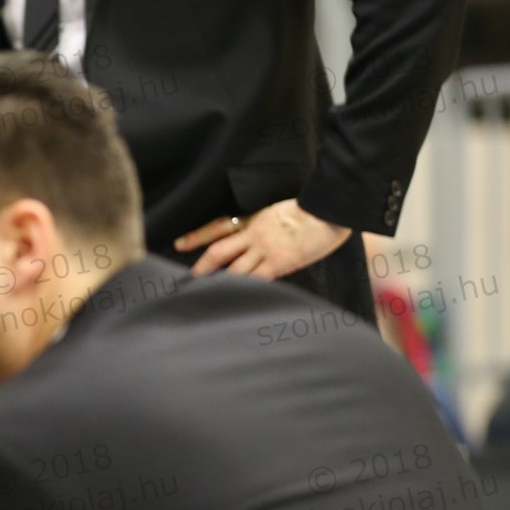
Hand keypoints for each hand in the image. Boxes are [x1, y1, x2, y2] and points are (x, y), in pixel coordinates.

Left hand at [175, 199, 351, 279]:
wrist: (329, 208)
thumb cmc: (313, 211)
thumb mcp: (280, 213)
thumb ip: (264, 228)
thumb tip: (255, 243)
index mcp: (254, 220)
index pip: (219, 227)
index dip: (197, 236)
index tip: (180, 245)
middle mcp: (253, 234)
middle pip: (218, 251)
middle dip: (202, 267)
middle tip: (189, 279)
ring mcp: (264, 249)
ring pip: (234, 270)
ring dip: (222, 283)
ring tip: (209, 296)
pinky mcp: (279, 263)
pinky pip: (257, 279)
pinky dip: (245, 290)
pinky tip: (237, 300)